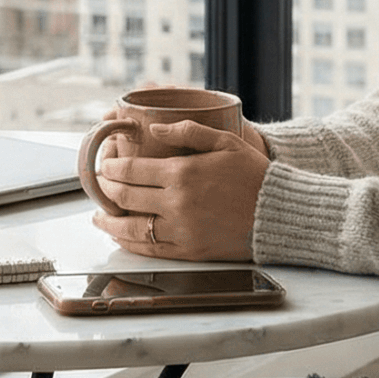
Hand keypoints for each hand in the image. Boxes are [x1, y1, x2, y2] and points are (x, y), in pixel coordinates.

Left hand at [90, 118, 269, 261]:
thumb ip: (188, 130)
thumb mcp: (226, 141)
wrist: (279, 214)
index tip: (104, 166)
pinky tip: (123, 238)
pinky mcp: (189, 251)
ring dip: (109, 223)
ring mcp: (181, 230)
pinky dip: (131, 244)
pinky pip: (151, 250)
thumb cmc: (255, 175)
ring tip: (99, 218)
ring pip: (131, 229)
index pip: (131, 171)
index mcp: (183, 173)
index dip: (110, 168)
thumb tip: (155, 126)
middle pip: (125, 198)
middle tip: (100, 187)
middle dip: (106, 191)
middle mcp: (177, 203)